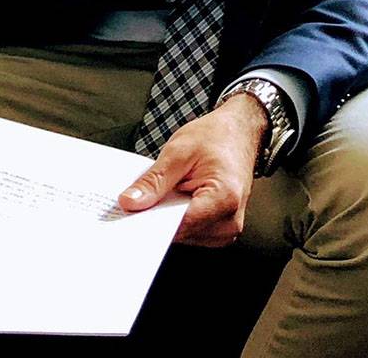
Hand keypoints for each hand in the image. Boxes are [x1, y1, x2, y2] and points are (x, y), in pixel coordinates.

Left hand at [118, 95, 266, 246]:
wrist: (241, 131)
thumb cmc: (218, 136)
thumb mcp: (180, 150)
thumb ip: (154, 181)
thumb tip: (129, 204)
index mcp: (224, 198)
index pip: (176, 228)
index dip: (148, 223)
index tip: (126, 217)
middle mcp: (229, 221)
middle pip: (178, 234)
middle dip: (156, 219)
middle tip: (144, 197)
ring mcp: (227, 229)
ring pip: (182, 237)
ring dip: (168, 219)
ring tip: (170, 192)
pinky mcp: (221, 230)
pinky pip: (191, 234)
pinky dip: (178, 219)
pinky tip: (176, 200)